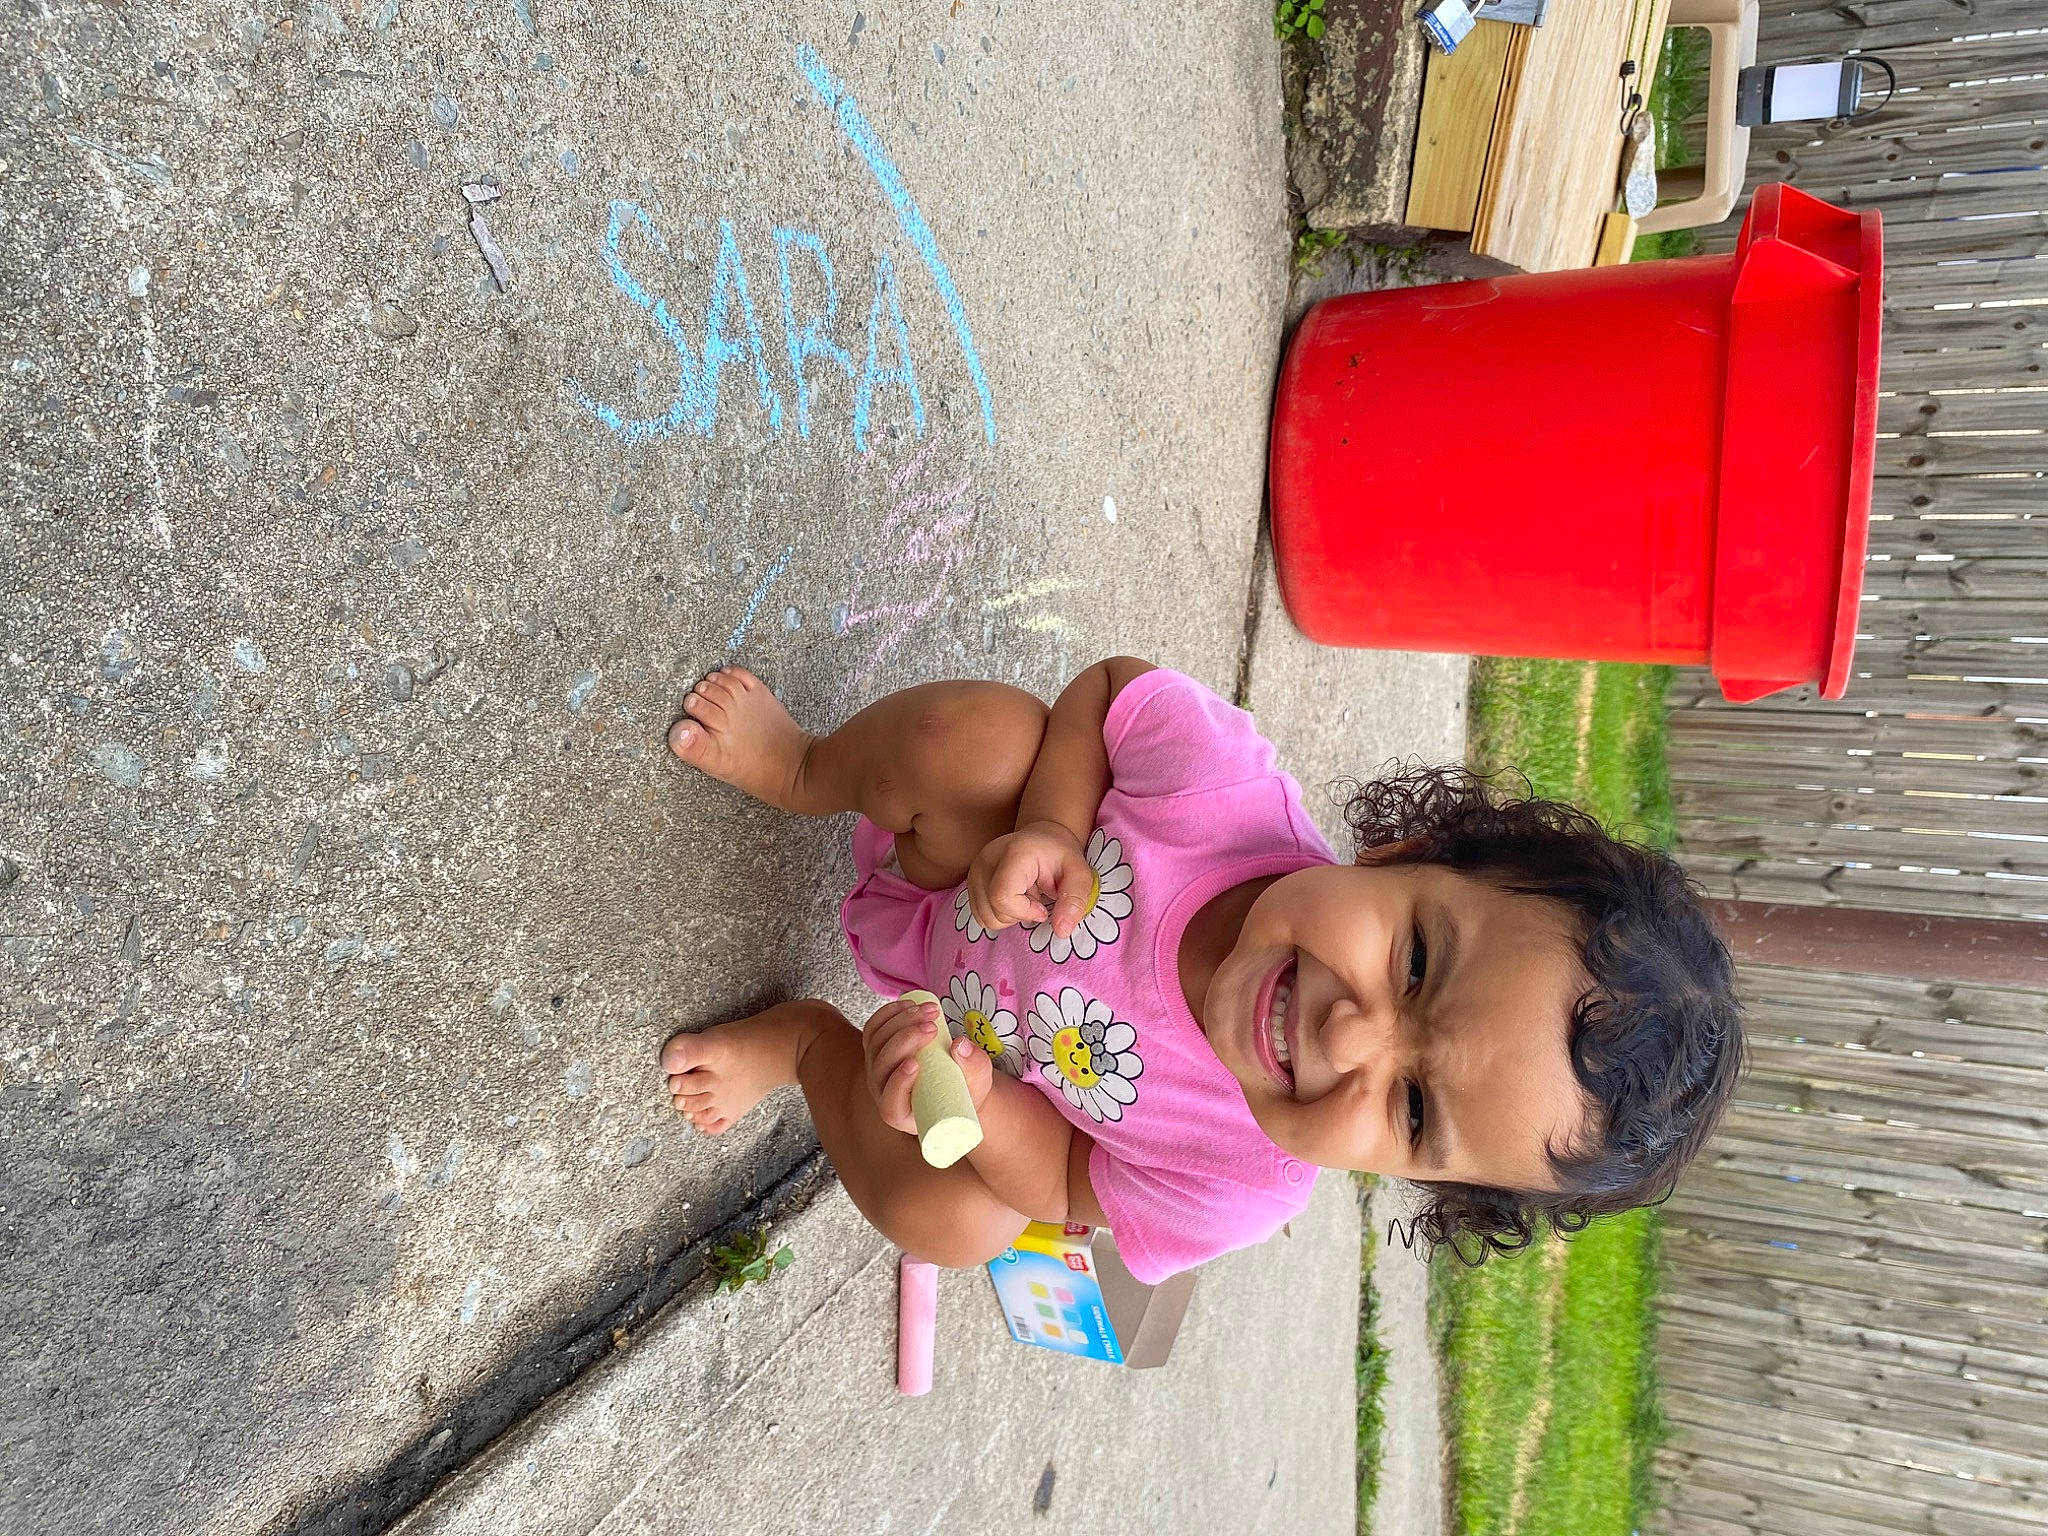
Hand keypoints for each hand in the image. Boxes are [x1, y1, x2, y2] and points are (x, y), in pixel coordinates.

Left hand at [862, 996, 996, 1135]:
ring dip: (901, 1022)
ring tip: (931, 1010)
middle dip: (904, 1041)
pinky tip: (910, 1004)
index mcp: (903, 1115)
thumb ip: (974, 1067)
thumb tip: (960, 1044)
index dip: (898, 1084)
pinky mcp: (877, 1049)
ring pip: (876, 1044)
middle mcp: (883, 1093)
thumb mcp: (978, 1084)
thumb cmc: (966, 1090)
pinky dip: (889, 1013)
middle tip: (932, 1027)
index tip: (916, 1064)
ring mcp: (876, 1070)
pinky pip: (874, 1029)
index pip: (890, 1105)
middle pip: (881, 1066)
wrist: (956, 1080)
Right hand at [966, 820, 1095, 936]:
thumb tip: (1061, 931)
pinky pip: (981, 916)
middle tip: (1036, 896)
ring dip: (1010, 916)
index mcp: (1013, 854)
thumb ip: (1074, 900)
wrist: (1043, 838)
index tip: (1043, 906)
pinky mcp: (970, 881)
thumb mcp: (1080, 874)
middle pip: (994, 912)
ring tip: (1024, 896)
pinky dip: (1000, 914)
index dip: (1024, 911)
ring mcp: (974, 871)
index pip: (1002, 897)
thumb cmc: (1061, 855)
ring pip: (985, 918)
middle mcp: (986, 860)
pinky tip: (1013, 898)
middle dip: (1020, 915)